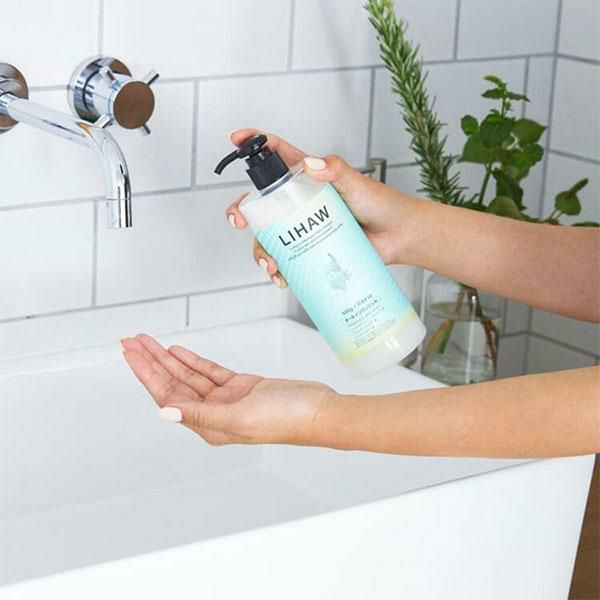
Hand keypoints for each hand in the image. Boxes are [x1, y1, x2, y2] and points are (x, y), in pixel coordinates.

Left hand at [121, 334, 333, 445]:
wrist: (319, 409)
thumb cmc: (287, 418)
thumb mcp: (240, 416)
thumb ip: (202, 413)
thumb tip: (165, 413)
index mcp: (209, 425)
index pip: (168, 397)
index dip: (147, 374)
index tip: (131, 355)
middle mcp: (213, 413)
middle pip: (174, 384)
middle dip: (151, 362)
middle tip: (131, 342)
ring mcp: (227, 399)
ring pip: (189, 375)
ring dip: (168, 358)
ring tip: (148, 341)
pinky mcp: (241, 386)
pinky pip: (210, 371)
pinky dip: (194, 360)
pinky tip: (179, 351)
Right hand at [226, 128, 414, 287]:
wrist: (399, 236)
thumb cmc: (381, 204)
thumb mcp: (357, 182)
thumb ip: (336, 170)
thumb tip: (312, 164)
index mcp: (307, 178)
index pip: (277, 156)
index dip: (254, 144)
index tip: (236, 139)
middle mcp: (300, 203)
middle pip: (261, 205)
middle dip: (242, 212)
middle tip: (239, 221)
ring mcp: (303, 228)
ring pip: (269, 238)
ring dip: (261, 252)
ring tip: (271, 265)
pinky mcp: (311, 250)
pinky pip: (287, 260)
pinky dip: (279, 271)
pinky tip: (283, 278)